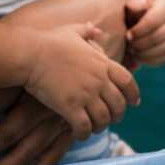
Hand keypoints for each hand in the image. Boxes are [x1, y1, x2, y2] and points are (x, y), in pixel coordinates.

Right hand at [24, 24, 140, 138]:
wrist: (29, 54)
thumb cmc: (49, 42)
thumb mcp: (73, 31)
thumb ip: (88, 32)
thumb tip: (96, 30)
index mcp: (102, 63)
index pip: (128, 81)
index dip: (134, 94)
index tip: (135, 103)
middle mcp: (99, 80)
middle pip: (119, 104)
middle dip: (118, 115)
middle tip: (112, 120)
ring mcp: (85, 94)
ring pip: (103, 118)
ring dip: (100, 126)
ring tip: (94, 128)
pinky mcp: (69, 106)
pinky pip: (84, 127)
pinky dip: (84, 133)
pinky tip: (80, 134)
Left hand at [125, 0, 164, 66]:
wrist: (160, 11)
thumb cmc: (143, 5)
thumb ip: (135, 2)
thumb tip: (134, 6)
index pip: (153, 21)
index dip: (138, 31)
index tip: (127, 35)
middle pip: (158, 37)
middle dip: (140, 43)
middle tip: (129, 44)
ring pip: (161, 50)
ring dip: (143, 53)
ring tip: (132, 50)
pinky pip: (163, 59)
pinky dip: (149, 60)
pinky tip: (139, 55)